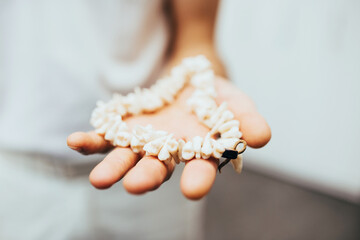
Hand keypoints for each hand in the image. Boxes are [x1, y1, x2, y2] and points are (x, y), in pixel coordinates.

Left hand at [67, 77, 270, 199]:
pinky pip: (106, 137)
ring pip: (127, 158)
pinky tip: (75, 142)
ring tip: (99, 181)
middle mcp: (170, 153)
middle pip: (157, 169)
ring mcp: (145, 142)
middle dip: (147, 178)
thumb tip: (261, 138)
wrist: (190, 81)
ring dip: (112, 169)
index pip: (201, 170)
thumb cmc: (216, 97)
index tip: (193, 190)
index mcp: (199, 153)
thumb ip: (247, 121)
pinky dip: (91, 142)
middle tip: (136, 186)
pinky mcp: (125, 128)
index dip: (198, 180)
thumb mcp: (237, 104)